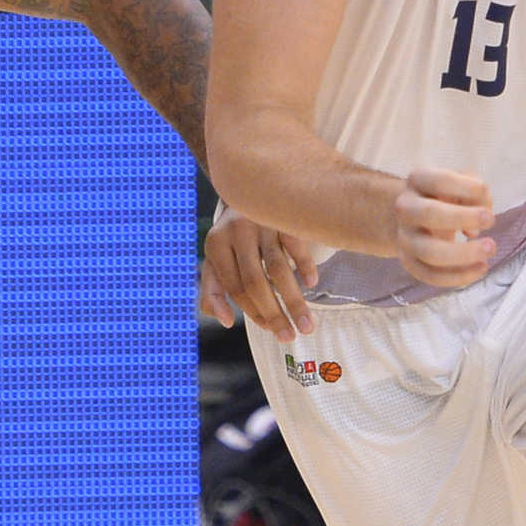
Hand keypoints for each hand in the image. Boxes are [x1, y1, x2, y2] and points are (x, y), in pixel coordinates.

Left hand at [199, 210, 318, 335]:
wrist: (248, 187)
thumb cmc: (232, 237)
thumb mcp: (215, 260)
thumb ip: (213, 292)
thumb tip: (225, 321)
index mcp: (216, 244)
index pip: (235, 287)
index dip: (252, 312)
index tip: (270, 331)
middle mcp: (237, 231)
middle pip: (255, 281)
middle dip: (274, 313)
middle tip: (290, 338)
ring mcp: (262, 222)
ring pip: (279, 268)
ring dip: (295, 301)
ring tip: (307, 325)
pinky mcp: (284, 213)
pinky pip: (297, 243)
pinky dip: (306, 265)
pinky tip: (312, 284)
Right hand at [393, 167, 493, 288]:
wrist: (416, 216)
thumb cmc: (447, 197)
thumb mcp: (462, 183)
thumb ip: (476, 194)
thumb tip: (473, 231)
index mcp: (418, 180)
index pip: (439, 181)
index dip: (467, 189)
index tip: (485, 196)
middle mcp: (405, 207)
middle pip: (429, 213)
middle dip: (463, 218)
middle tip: (490, 221)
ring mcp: (404, 237)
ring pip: (429, 252)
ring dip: (464, 254)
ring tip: (491, 248)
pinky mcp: (409, 261)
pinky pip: (431, 275)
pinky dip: (459, 276)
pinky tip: (481, 268)